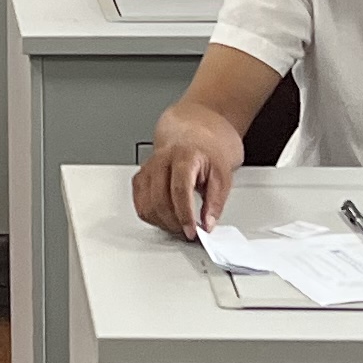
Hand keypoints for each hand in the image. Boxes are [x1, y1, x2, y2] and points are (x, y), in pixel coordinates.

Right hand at [132, 109, 243, 237]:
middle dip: (174, 223)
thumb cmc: (208, 150)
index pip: (179, 189)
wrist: (195, 131)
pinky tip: (165, 218)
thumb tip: (208, 224)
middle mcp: (162, 160)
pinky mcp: (141, 176)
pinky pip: (139, 203)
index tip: (192, 230)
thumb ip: (215, 202)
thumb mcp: (223, 174)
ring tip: (178, 225)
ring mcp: (148, 167)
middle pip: (159, 200)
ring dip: (162, 222)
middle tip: (188, 232)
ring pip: (146, 204)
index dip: (185, 214)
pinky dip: (151, 215)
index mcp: (184, 155)